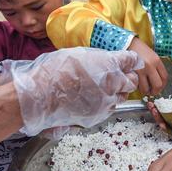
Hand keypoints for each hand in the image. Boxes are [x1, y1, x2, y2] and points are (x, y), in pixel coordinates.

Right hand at [0, 48, 142, 134]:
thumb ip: (99, 58)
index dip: (131, 61)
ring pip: (122, 97)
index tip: (130, 62)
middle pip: (132, 81)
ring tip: (102, 89)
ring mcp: (106, 102)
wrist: (39, 95)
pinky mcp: (98, 116)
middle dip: (127, 78)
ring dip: (116, 92)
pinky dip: (105, 104)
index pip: (132, 60)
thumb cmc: (54, 70)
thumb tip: (108, 60)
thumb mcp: (79, 54)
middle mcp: (112, 83)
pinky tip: (92, 99)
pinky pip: (109, 109)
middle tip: (117, 76)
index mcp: (109, 64)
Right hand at [129, 38, 166, 96]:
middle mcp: (150, 65)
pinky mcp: (132, 72)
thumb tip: (158, 82)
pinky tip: (137, 84)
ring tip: (143, 89)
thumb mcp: (152, 56)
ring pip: (146, 88)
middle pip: (158, 85)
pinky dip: (137, 87)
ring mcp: (141, 69)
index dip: (163, 86)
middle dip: (155, 91)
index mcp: (157, 61)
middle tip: (152, 92)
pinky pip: (137, 85)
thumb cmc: (140, 50)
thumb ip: (156, 67)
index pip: (165, 77)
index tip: (160, 88)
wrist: (128, 44)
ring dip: (145, 91)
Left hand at [146, 82, 171, 130]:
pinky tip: (151, 101)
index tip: (162, 124)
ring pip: (158, 114)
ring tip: (152, 106)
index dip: (165, 126)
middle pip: (163, 121)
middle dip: (157, 118)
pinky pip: (157, 106)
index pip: (171, 127)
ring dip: (153, 111)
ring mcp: (168, 110)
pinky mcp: (164, 103)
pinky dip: (153, 104)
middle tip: (155, 111)